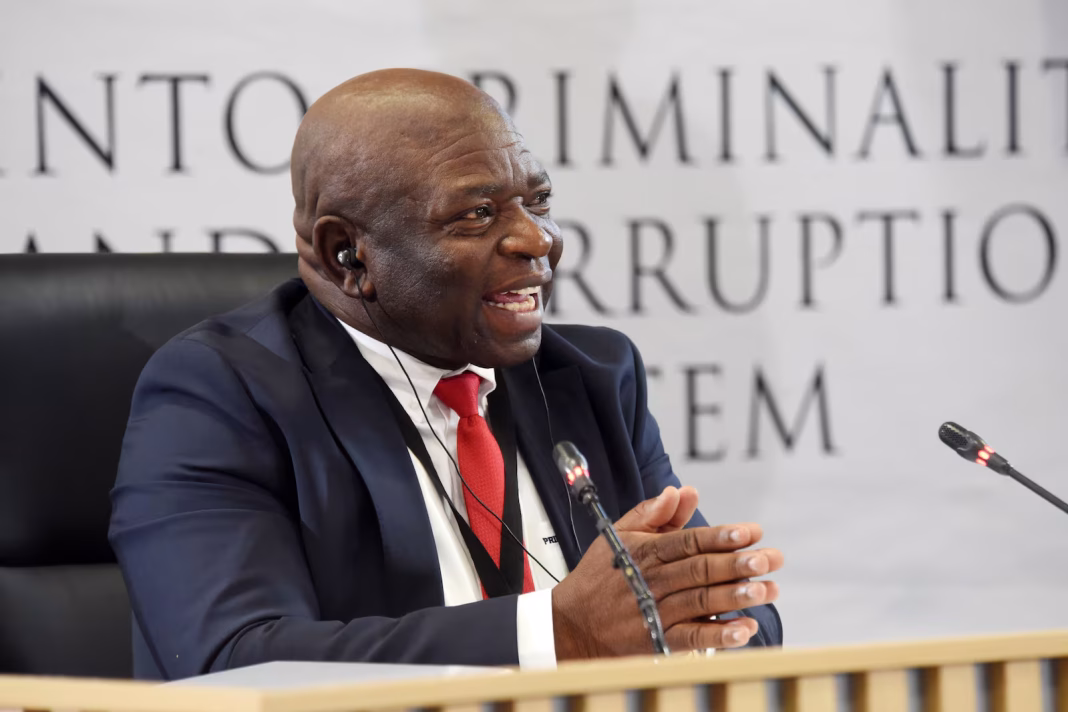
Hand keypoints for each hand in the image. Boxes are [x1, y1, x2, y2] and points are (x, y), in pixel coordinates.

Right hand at [551, 486, 781, 658]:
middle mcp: (651, 581)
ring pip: (700, 601)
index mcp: (644, 552)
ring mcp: (654, 612)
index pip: (687, 541)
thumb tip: (682, 491)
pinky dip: (719, 635)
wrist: (571, 625)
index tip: (750, 531)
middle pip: (700, 570)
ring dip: (736, 596)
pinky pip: (692, 638)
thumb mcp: (619, 535)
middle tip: (770, 558)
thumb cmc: (599, 576)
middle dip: (737, 564)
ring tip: (767, 589)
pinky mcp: (657, 641)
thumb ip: (653, 513)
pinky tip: (745, 629)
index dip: (720, 536)